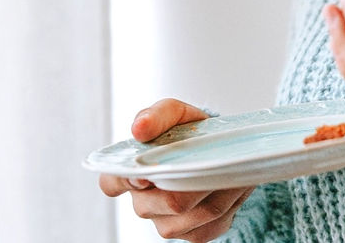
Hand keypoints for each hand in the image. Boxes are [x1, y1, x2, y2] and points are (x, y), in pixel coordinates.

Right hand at [98, 99, 252, 241]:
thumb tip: (140, 128)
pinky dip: (227, 205)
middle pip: (166, 202)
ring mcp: (166, 222)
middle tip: (216, 161)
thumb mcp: (175, 113)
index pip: (112, 182)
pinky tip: (232, 186)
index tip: (148, 173)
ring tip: (230, 169)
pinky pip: (209, 226)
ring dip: (216, 192)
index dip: (129, 180)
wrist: (218, 147)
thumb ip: (157, 116)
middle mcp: (144, 202)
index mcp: (131, 171)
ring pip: (191, 216)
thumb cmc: (188, 131)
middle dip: (195, 181)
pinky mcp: (192, 234)